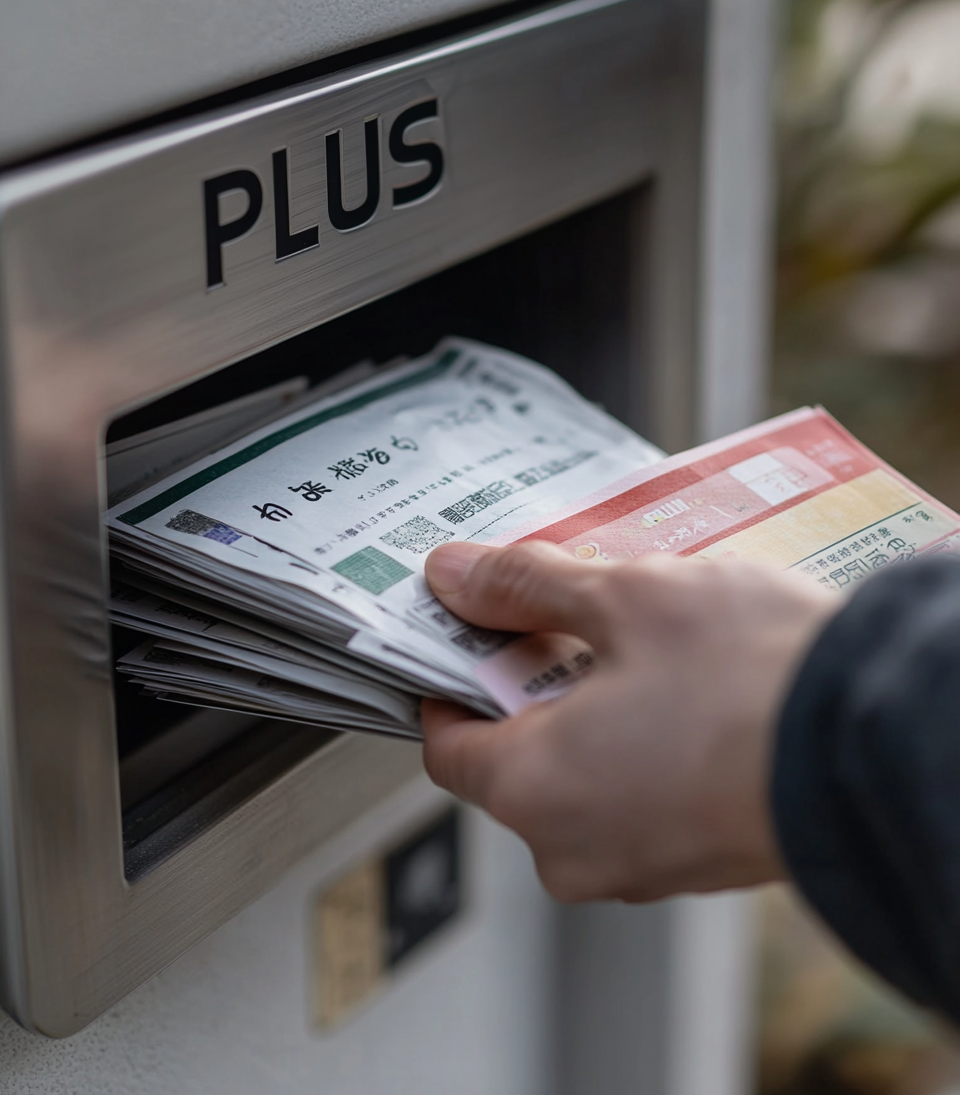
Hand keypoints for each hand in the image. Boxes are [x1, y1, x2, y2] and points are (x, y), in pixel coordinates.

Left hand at [421, 541, 837, 902]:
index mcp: (534, 791)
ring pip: (585, 777)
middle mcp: (576, 850)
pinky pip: (641, 797)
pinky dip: (644, 743)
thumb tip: (455, 574)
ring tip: (641, 639)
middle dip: (534, 681)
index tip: (469, 632)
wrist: (881, 746)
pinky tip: (688, 687)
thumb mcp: (624, 598)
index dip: (449, 679)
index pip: (447, 745)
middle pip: (517, 758)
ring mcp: (643, 867)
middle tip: (568, 613)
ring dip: (597, 707)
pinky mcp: (701, 862)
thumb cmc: (747, 679)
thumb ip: (527, 585)